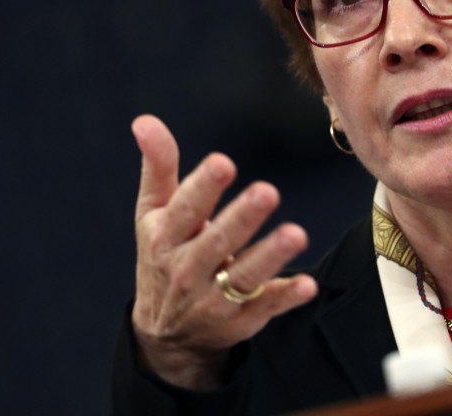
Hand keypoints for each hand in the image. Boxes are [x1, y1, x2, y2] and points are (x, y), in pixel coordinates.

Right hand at [129, 115, 317, 389]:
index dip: (203, 188)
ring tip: (296, 234)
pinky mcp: (240, 320)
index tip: (222, 163)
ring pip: (244, 277)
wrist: (166, 332)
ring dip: (270, 256)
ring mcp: (214, 299)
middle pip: (217, 242)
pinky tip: (307, 285)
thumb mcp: (153, 212)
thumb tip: (144, 120)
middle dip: (242, 218)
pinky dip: (285, 296)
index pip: (185, 210)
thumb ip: (158, 166)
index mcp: (165, 237)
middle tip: (267, 192)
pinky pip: (265, 307)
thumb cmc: (163, 253)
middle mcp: (187, 269)